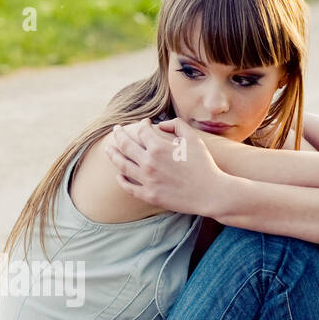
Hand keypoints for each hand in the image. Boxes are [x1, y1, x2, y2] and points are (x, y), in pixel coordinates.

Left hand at [103, 117, 229, 216]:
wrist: (210, 193)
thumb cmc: (204, 165)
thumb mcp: (193, 139)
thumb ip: (177, 125)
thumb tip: (161, 123)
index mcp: (158, 147)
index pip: (142, 131)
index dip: (141, 124)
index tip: (144, 123)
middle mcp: (148, 163)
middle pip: (126, 145)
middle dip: (119, 135)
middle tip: (115, 130)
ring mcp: (147, 180)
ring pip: (122, 165)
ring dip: (113, 155)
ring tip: (108, 148)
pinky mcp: (149, 195)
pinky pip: (129, 187)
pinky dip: (121, 179)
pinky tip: (119, 174)